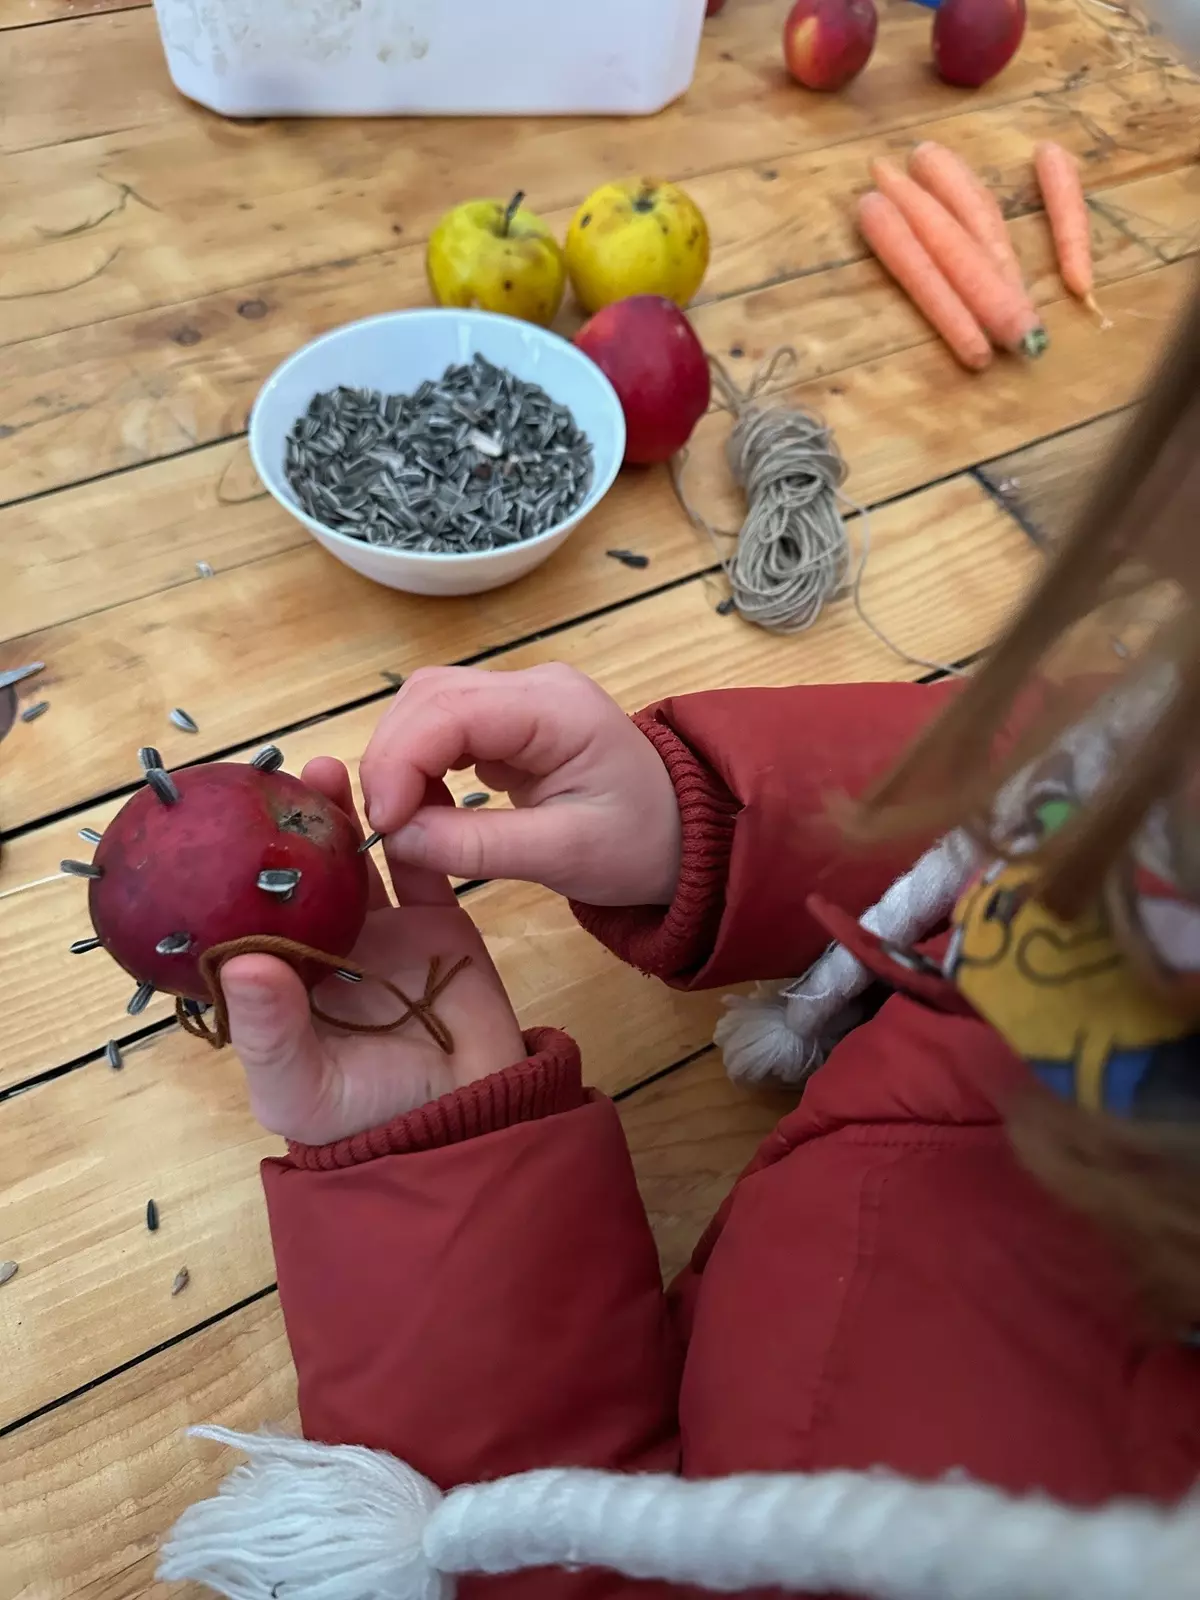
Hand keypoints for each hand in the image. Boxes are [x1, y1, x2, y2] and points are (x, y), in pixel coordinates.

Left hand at [220, 757, 525, 1145]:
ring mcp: (384, 931)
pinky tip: (406, 789)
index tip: (219, 820)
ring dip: (343, 814)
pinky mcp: (438, 923)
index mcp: (284, 982)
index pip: (250, 916)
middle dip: (287, 825)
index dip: (231, 869)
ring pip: (358, 859)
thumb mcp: (300, 1087)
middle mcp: (328, 947)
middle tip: (277, 779)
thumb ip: (269, 1030)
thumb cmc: (367, 1119)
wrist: (470, 1123)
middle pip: (301, 875)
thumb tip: (241, 961)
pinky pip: (426, 867)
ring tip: (327, 768)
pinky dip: (417, 829)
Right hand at [360, 663, 682, 907]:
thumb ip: (477, 846)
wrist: (687, 836)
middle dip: (391, 758)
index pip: (449, 709)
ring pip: (428, 706)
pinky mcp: (509, 722)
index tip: (384, 822)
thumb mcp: (564, 856)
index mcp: (555, 707)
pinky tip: (421, 805)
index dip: (400, 760)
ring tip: (399, 819)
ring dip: (399, 759)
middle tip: (382, 826)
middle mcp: (534, 686)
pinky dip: (419, 763)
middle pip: (429, 696)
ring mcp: (521, 699)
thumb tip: (396, 837)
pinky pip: (444, 727)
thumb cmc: (640, 845)